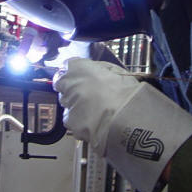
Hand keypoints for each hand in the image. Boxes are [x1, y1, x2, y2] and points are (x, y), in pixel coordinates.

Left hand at [54, 57, 191, 191]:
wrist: (126, 117)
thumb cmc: (126, 92)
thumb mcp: (116, 71)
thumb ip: (99, 70)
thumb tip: (95, 71)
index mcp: (79, 67)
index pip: (67, 67)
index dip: (74, 75)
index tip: (81, 79)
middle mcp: (68, 84)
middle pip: (65, 87)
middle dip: (74, 91)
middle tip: (92, 97)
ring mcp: (68, 104)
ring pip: (68, 106)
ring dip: (77, 108)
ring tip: (96, 113)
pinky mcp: (71, 123)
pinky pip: (73, 122)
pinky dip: (80, 124)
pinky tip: (95, 124)